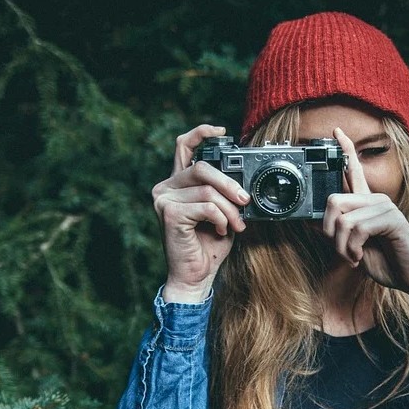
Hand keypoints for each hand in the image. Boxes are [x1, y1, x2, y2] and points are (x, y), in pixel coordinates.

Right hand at [152, 125, 249, 302]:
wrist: (196, 276)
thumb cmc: (208, 245)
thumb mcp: (222, 213)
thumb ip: (224, 193)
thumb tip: (243, 182)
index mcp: (178, 183)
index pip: (184, 147)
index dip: (201, 133)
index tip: (222, 131)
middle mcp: (166, 187)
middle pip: (202, 168)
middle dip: (230, 184)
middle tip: (245, 201)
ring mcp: (164, 199)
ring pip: (208, 190)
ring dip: (229, 209)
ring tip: (236, 225)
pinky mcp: (169, 213)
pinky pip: (206, 206)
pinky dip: (220, 218)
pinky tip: (220, 230)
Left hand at [322, 127, 408, 296]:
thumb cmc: (388, 263)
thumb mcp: (354, 249)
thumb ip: (336, 234)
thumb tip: (310, 223)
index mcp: (367, 204)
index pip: (355, 171)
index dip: (345, 150)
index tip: (336, 131)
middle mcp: (376, 200)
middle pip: (333, 200)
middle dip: (328, 232)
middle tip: (342, 251)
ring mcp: (385, 206)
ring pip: (343, 219)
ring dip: (342, 247)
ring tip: (354, 258)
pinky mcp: (391, 218)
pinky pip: (357, 229)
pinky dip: (353, 249)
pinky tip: (362, 257)